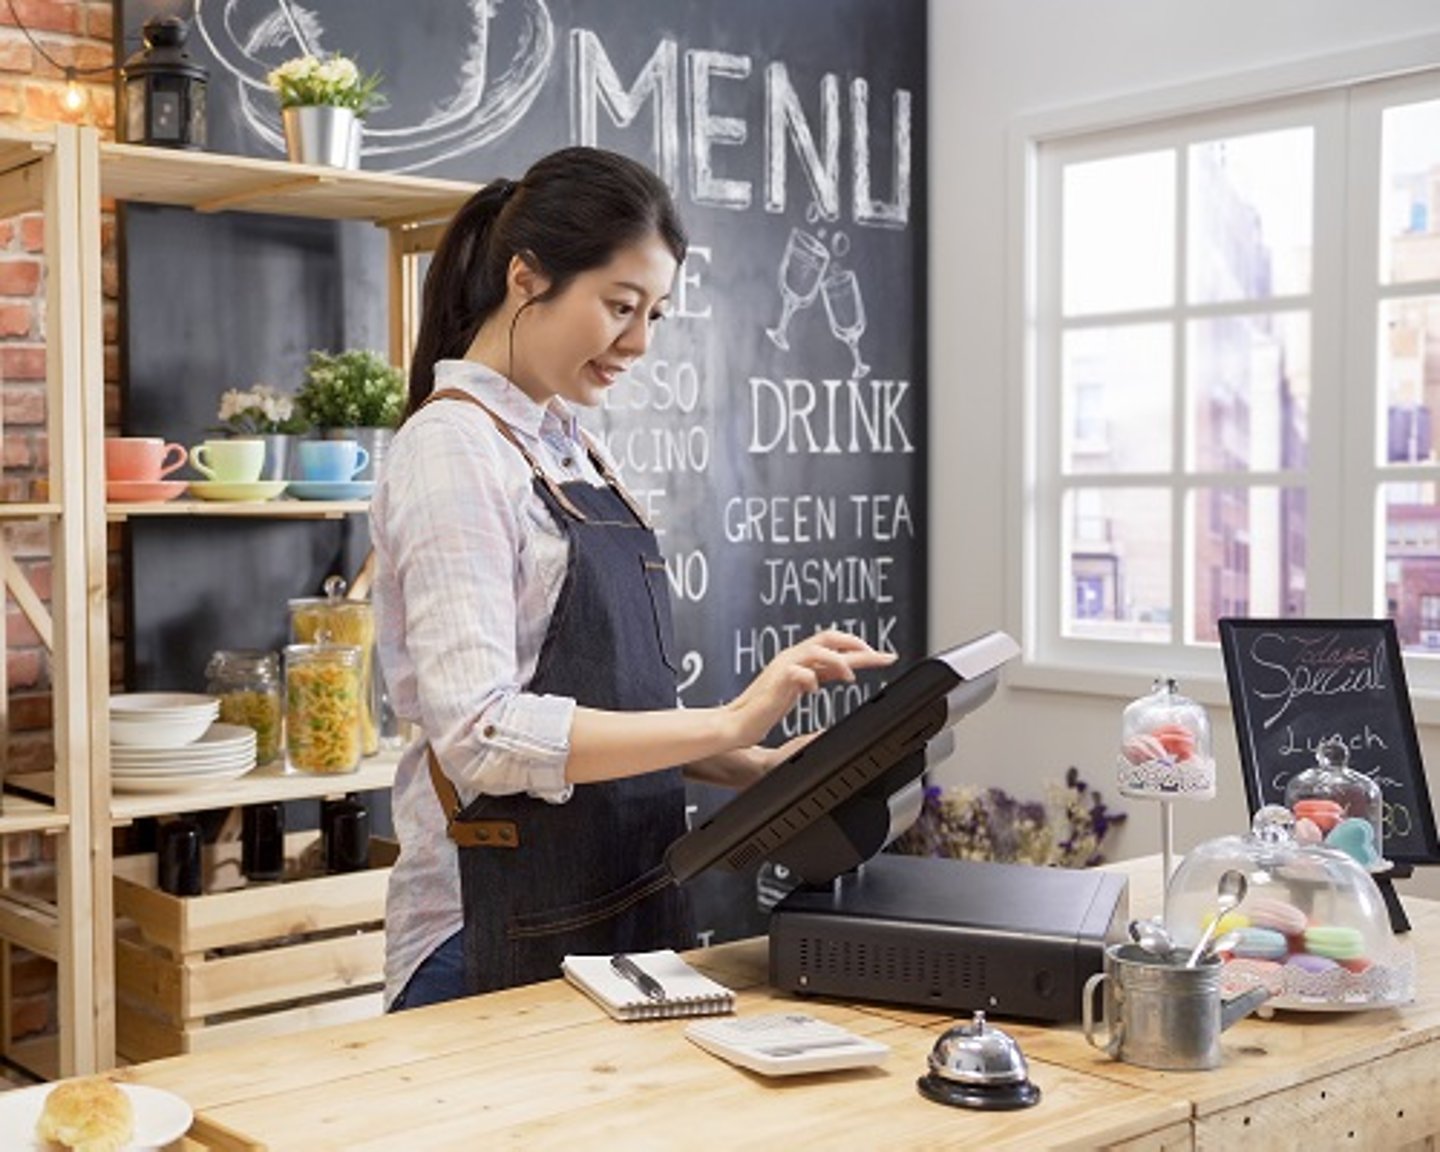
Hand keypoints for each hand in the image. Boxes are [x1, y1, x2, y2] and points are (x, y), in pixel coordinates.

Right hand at [723, 630, 895, 747]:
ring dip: (839, 661)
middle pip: (830, 638)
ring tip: (851, 676)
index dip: (862, 649)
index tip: (885, 656)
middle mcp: (792, 658)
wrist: (737, 723)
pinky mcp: (777, 681)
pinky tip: (815, 690)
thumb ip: (819, 676)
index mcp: (799, 659)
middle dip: (858, 645)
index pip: (835, 645)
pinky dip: (812, 679)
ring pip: (818, 649)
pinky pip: (800, 672)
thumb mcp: (799, 690)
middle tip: (881, 656)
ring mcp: (784, 667)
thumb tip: (844, 671)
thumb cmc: (764, 709)